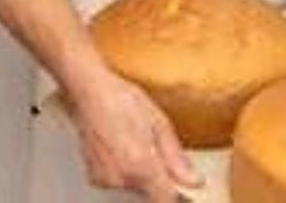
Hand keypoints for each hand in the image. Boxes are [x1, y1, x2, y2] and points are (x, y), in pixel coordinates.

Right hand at [66, 67, 201, 201]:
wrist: (90, 93)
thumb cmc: (123, 101)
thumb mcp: (160, 125)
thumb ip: (176, 159)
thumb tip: (194, 181)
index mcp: (140, 164)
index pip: (164, 199)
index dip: (178, 199)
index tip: (187, 194)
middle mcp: (119, 177)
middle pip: (150, 195)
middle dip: (162, 184)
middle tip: (167, 164)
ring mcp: (104, 179)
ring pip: (134, 189)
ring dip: (145, 177)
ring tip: (143, 147)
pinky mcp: (94, 177)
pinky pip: (119, 183)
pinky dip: (129, 172)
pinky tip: (130, 150)